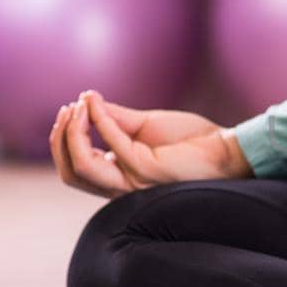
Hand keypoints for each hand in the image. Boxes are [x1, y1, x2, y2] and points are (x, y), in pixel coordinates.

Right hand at [49, 90, 252, 198]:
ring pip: (82, 166)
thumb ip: (114, 118)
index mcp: (119, 176)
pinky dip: (100, 120)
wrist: (225, 150)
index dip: (64, 140)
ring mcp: (132, 181)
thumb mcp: (145, 124)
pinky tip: (96, 103)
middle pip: (71, 172)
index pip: (75, 169)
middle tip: (68, 109)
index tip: (71, 109)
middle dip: (61, 139)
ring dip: (72, 133)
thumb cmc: (190, 141)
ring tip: (78, 105)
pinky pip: (112, 144)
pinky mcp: (146, 170)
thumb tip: (86, 102)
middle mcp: (122, 185)